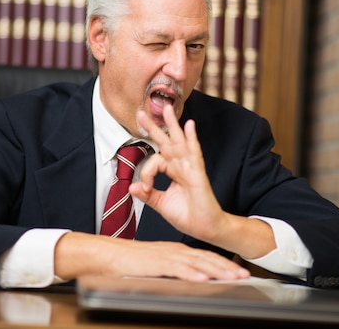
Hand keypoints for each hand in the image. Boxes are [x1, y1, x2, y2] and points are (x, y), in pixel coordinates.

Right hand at [54, 232, 249, 281]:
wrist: (106, 255)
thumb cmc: (127, 262)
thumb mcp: (155, 266)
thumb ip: (170, 271)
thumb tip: (186, 281)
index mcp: (174, 251)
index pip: (203, 257)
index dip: (222, 263)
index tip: (236, 271)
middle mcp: (173, 251)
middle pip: (206, 258)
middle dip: (227, 267)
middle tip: (244, 274)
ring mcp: (166, 256)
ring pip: (197, 262)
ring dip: (217, 269)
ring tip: (233, 276)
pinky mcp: (156, 263)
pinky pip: (178, 268)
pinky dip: (193, 272)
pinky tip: (205, 277)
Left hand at [130, 104, 275, 258]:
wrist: (206, 229)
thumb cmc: (188, 216)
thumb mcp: (161, 204)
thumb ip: (147, 195)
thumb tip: (131, 186)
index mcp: (173, 172)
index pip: (155, 161)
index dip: (146, 172)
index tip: (144, 188)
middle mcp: (181, 166)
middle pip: (166, 142)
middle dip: (154, 127)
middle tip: (141, 112)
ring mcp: (191, 168)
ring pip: (179, 142)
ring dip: (172, 125)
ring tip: (166, 108)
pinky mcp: (198, 174)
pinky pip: (195, 153)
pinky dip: (192, 138)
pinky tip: (189, 125)